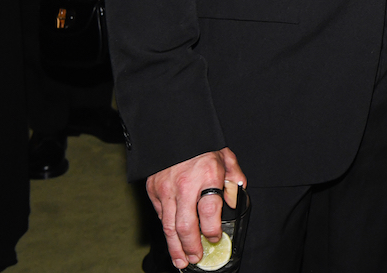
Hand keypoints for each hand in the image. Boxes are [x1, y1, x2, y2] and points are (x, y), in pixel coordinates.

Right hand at [147, 147, 245, 268]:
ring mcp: (166, 188)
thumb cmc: (203, 143)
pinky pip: (160, 215)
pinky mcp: (153, 189)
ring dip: (175, 246)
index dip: (213, 229)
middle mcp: (185, 184)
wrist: (175, 128)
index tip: (215, 237)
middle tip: (196, 258)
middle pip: (185, 224)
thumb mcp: (225, 155)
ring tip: (181, 260)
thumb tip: (234, 200)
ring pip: (168, 226)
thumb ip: (233, 177)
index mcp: (207, 174)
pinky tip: (172, 239)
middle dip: (191, 246)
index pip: (209, 210)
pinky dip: (166, 229)